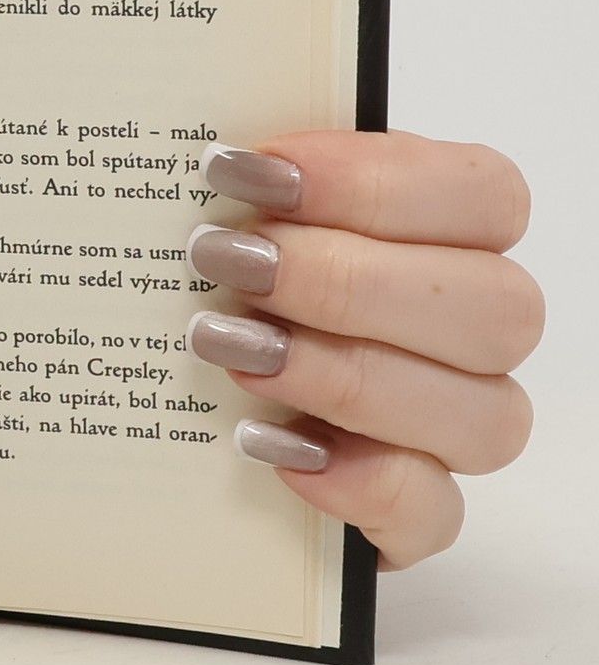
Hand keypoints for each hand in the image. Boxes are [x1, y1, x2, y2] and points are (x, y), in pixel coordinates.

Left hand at [186, 132, 542, 568]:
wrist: (167, 406)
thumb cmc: (221, 280)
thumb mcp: (229, 211)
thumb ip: (246, 178)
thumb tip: (212, 151)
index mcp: (449, 233)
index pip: (484, 195)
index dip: (374, 181)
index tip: (252, 173)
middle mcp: (472, 332)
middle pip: (497, 308)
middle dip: (349, 281)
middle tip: (228, 262)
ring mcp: (452, 429)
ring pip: (484, 417)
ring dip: (347, 378)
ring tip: (229, 348)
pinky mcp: (411, 513)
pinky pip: (429, 513)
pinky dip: (353, 481)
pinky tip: (265, 445)